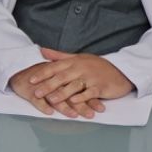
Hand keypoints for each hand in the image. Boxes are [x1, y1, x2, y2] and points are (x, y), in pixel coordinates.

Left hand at [15, 48, 132, 119]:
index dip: (42, 73)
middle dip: (48, 85)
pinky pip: (91, 92)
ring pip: (74, 85)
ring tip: (51, 100)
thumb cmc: (96, 65)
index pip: (55, 67)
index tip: (31, 80)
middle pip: (62, 77)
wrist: (121, 70)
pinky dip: (82, 97)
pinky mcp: (101, 86)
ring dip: (62, 93)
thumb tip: (42, 51)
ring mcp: (91, 77)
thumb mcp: (77, 58)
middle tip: (36, 93)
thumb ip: (59, 56)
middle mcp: (81, 68)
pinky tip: (74, 101)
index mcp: (73, 61)